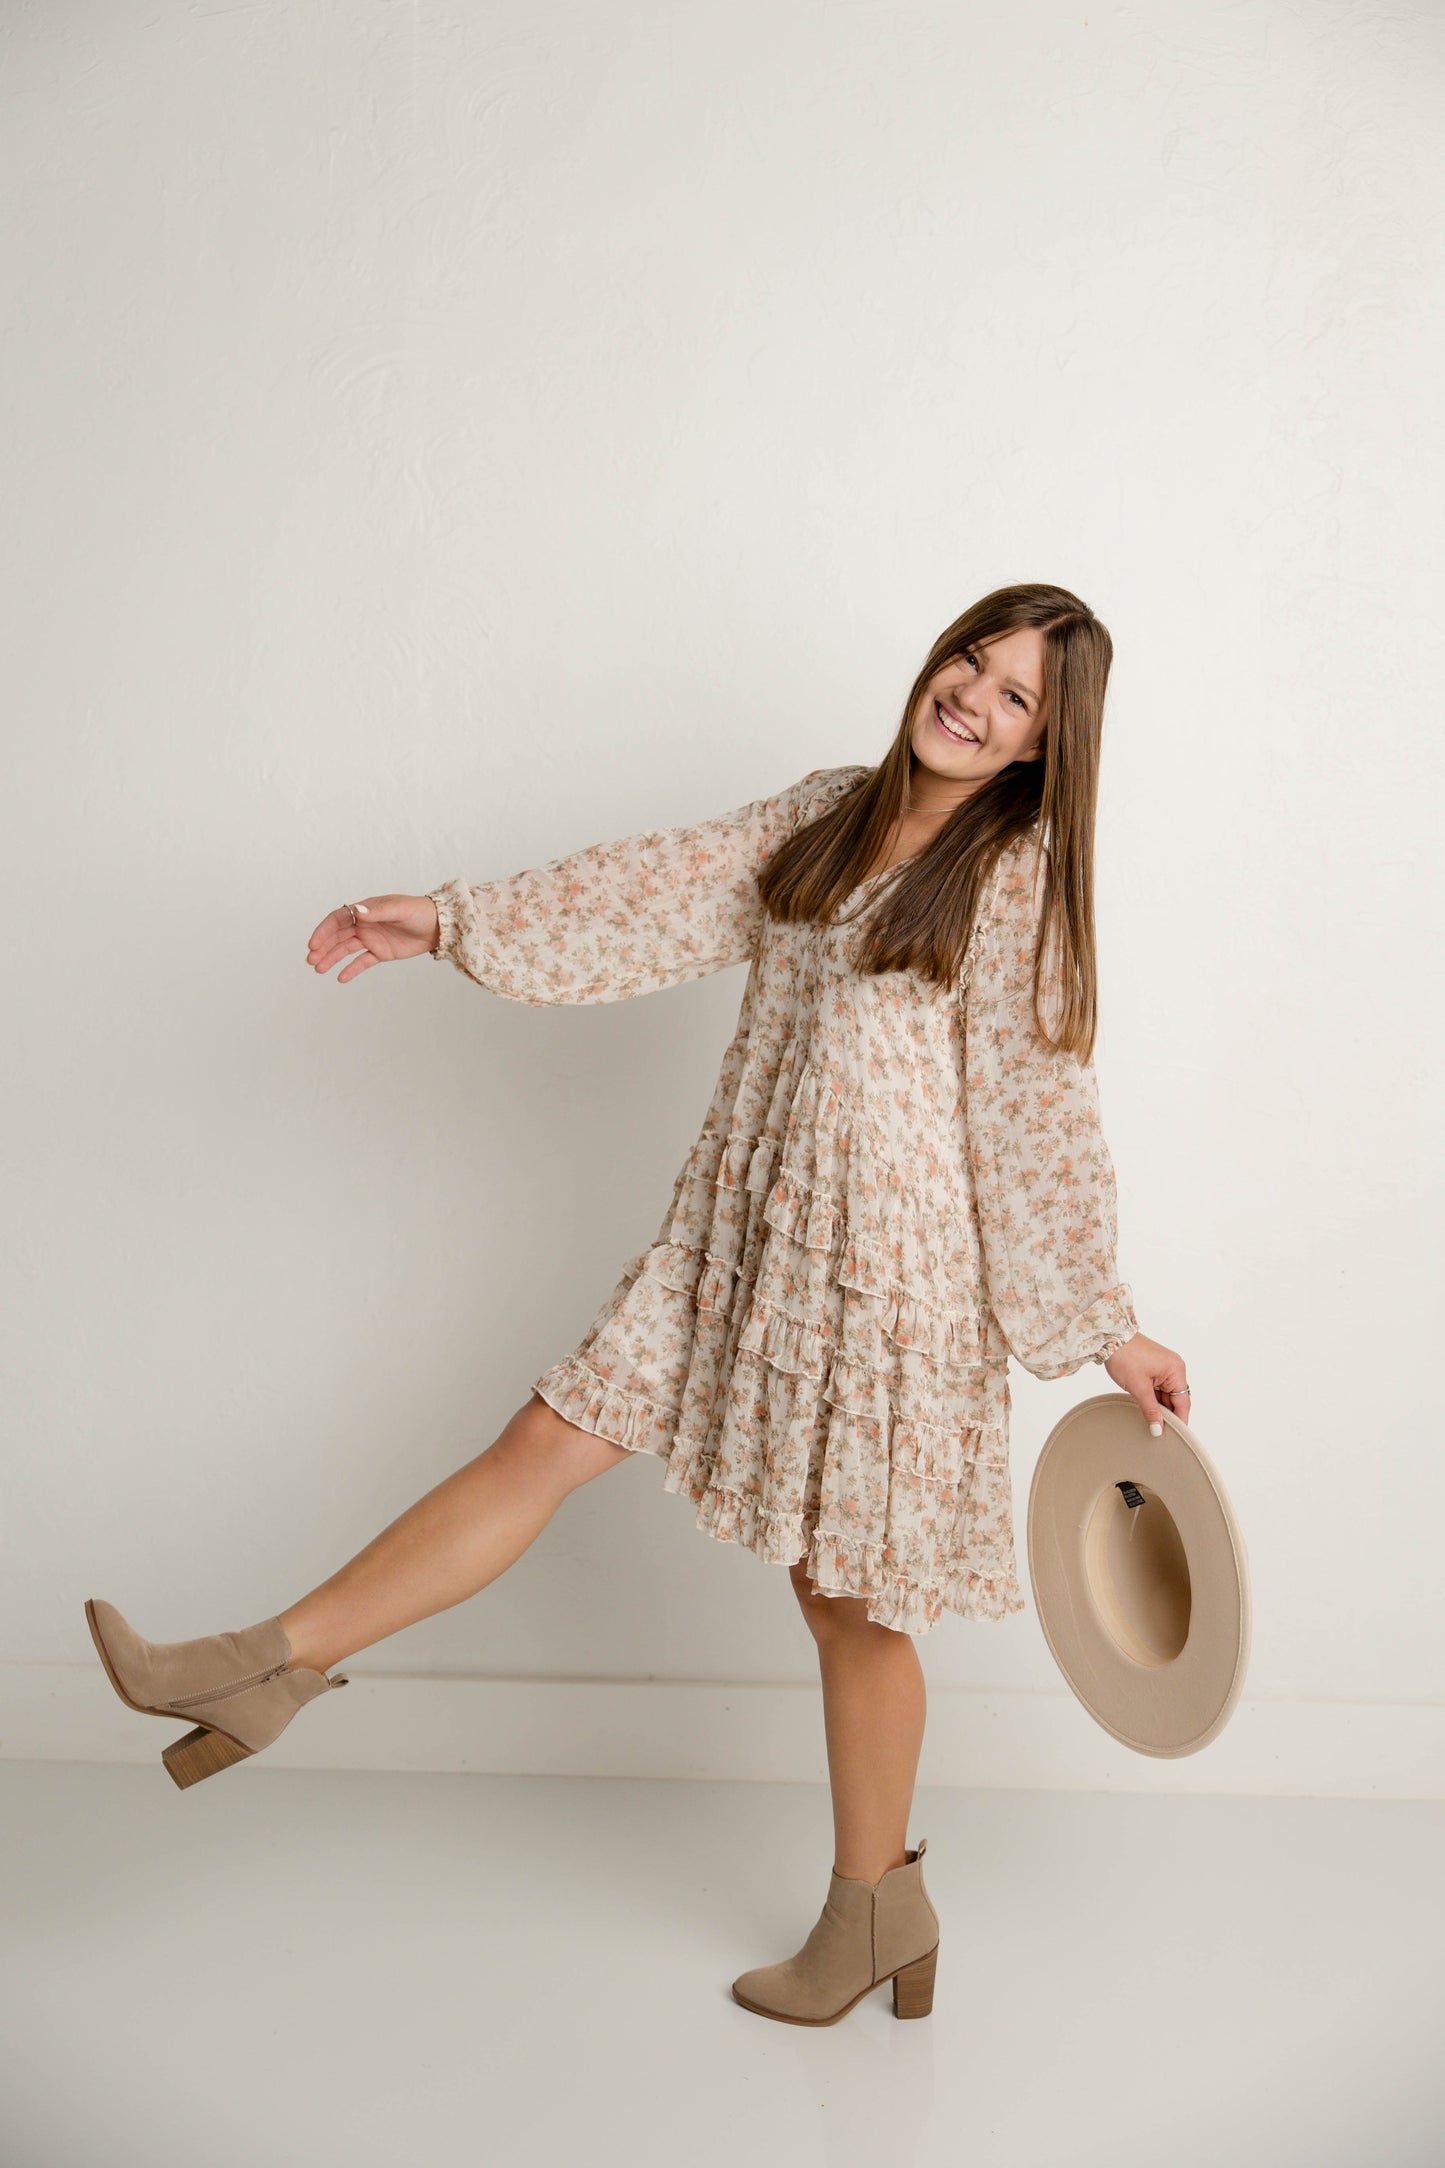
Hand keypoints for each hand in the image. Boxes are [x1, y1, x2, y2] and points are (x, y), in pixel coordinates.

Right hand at [305, 894, 440, 983]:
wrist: (438, 926)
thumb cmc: (419, 912)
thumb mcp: (400, 909)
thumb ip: (379, 912)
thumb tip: (357, 911)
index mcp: (365, 911)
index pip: (338, 919)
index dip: (324, 931)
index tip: (314, 944)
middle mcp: (364, 924)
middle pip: (338, 936)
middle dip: (323, 947)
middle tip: (312, 960)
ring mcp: (371, 939)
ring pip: (346, 949)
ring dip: (332, 958)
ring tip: (318, 969)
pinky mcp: (380, 953)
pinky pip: (362, 962)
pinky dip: (351, 969)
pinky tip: (341, 978)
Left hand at [1101, 1332, 1190, 1435]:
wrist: (1110, 1337)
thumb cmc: (1125, 1357)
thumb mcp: (1138, 1388)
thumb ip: (1151, 1410)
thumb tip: (1158, 1429)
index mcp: (1176, 1370)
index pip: (1183, 1403)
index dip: (1179, 1421)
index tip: (1176, 1438)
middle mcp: (1175, 1367)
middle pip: (1176, 1399)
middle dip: (1167, 1415)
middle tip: (1159, 1432)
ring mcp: (1166, 1366)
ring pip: (1166, 1394)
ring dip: (1159, 1406)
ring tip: (1151, 1422)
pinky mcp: (1156, 1367)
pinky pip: (1160, 1387)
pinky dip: (1154, 1398)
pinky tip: (1147, 1409)